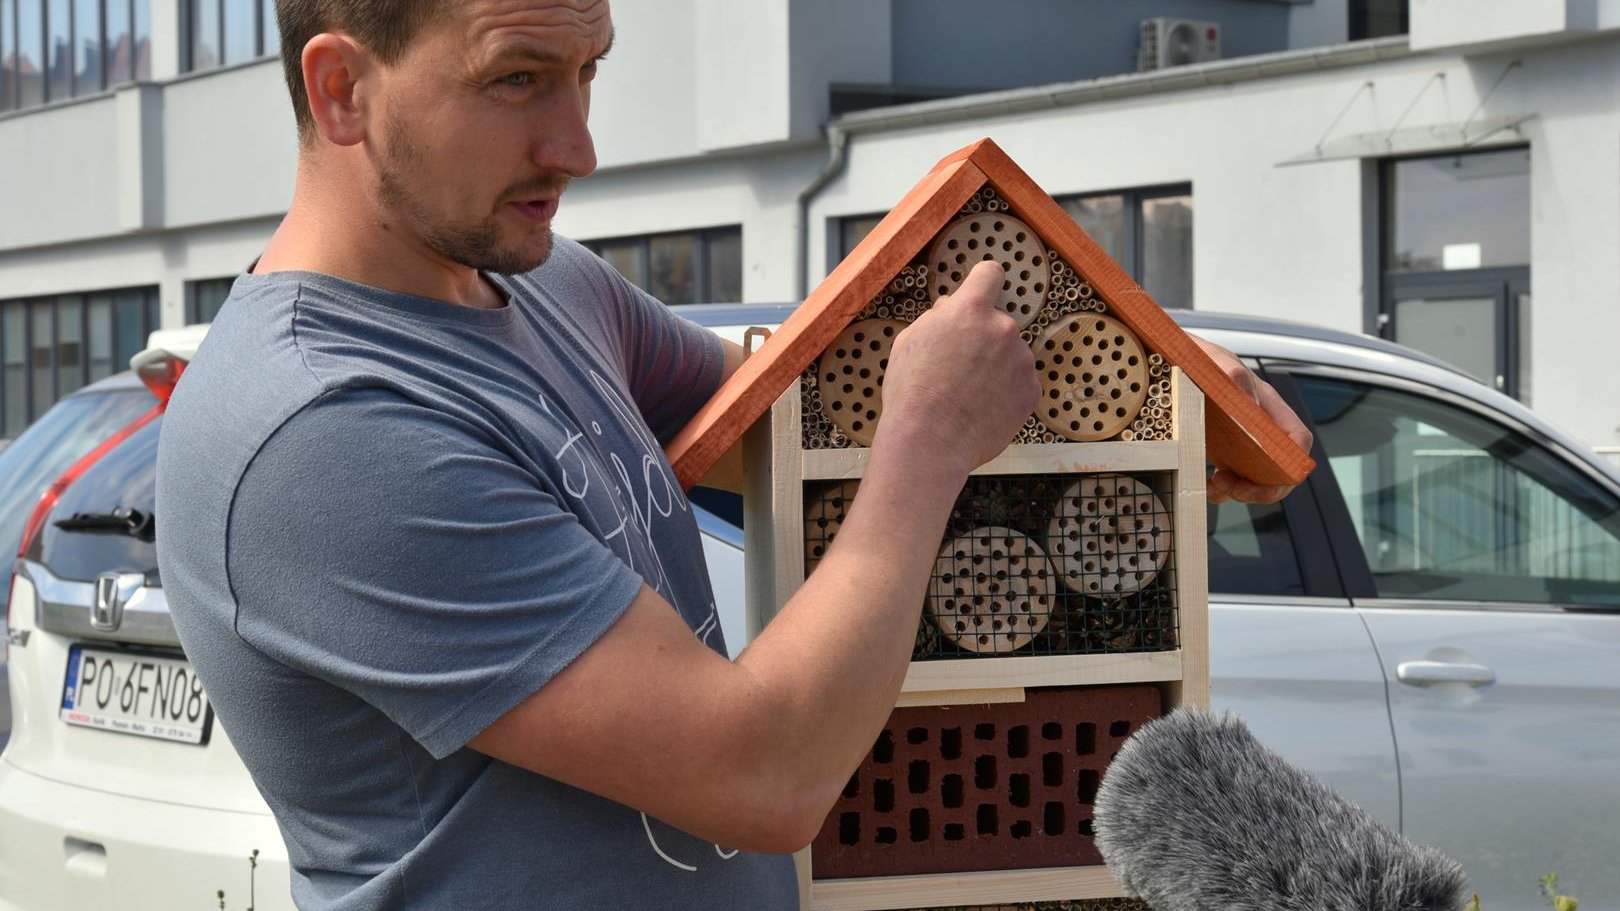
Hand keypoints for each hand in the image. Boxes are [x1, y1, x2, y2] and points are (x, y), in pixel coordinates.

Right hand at [876, 261, 1040, 474]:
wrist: (930, 440)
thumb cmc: (912, 391)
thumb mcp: (910, 340)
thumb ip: (937, 317)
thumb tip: (951, 308)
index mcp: (971, 310)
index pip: (989, 274)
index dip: (983, 282)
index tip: (981, 291)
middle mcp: (1003, 328)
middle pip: (997, 322)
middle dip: (983, 338)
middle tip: (959, 366)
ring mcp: (1022, 361)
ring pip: (1011, 354)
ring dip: (996, 366)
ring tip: (969, 393)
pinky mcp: (1032, 391)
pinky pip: (1020, 382)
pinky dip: (1006, 392)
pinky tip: (983, 407)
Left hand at [1193, 336, 1312, 504]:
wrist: (1165, 360)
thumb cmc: (1195, 356)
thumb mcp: (1210, 358)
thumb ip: (1228, 370)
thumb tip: (1244, 390)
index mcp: (1265, 405)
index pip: (1297, 439)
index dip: (1294, 463)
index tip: (1271, 477)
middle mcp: (1258, 427)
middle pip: (1281, 469)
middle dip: (1264, 488)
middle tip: (1234, 488)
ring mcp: (1239, 442)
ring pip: (1254, 479)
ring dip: (1238, 491)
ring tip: (1214, 483)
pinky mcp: (1218, 451)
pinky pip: (1227, 480)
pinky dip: (1217, 491)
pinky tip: (1201, 483)